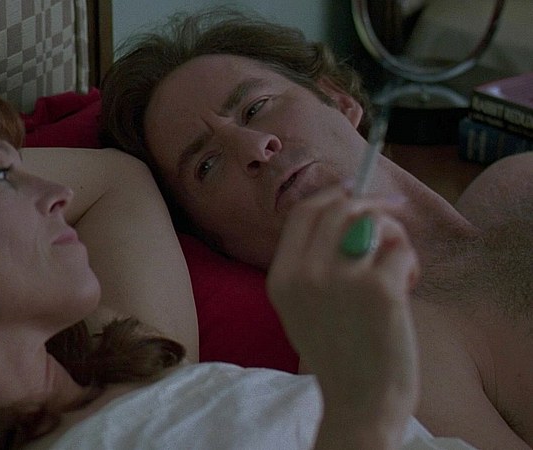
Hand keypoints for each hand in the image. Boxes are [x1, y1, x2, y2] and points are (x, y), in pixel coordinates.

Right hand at [266, 186, 419, 447]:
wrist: (360, 402)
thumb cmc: (339, 355)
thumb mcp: (302, 307)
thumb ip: (311, 262)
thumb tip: (345, 210)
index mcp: (281, 277)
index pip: (302, 212)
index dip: (332, 195)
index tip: (356, 193)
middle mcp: (305, 272)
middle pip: (338, 207)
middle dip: (372, 205)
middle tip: (393, 213)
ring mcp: (340, 278)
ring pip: (374, 223)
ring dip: (394, 237)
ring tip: (399, 268)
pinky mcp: (378, 288)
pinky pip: (401, 249)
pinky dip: (411, 263)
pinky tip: (408, 288)